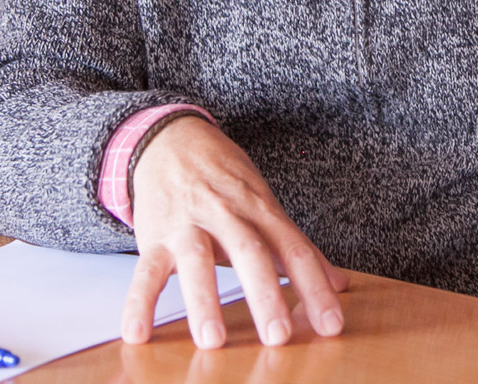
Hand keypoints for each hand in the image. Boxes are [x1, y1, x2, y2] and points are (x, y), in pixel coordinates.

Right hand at [121, 116, 347, 348]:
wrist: (172, 138)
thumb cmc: (225, 178)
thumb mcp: (264, 203)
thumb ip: (297, 246)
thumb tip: (341, 283)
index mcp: (260, 209)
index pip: (294, 248)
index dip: (315, 286)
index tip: (332, 326)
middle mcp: (227, 214)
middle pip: (250, 251)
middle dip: (265, 294)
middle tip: (278, 336)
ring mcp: (188, 224)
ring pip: (197, 259)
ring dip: (205, 300)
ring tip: (213, 340)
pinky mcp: (155, 235)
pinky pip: (145, 270)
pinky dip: (138, 303)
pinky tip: (137, 334)